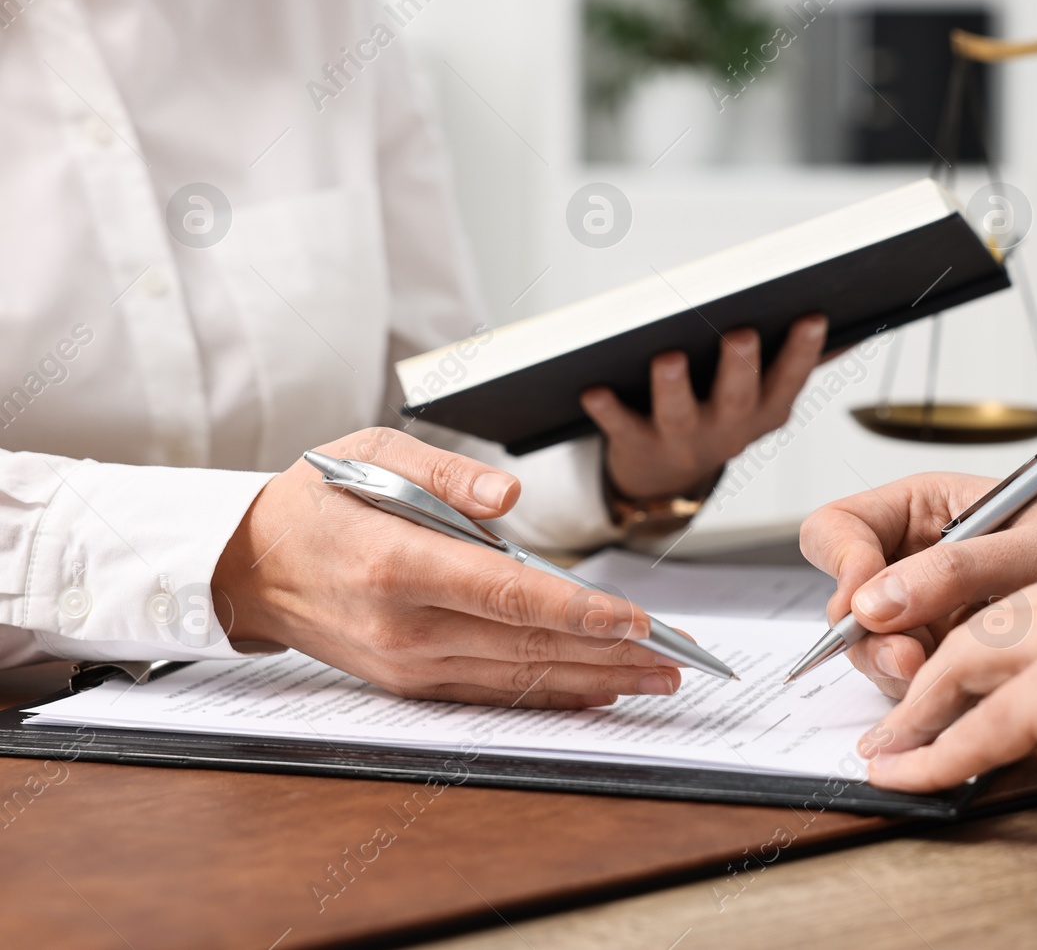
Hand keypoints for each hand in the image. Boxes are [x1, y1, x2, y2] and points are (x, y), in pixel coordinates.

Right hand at [214, 428, 680, 706]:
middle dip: (611, 655)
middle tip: (676, 657)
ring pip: (519, 679)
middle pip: (528, 646)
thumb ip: (449, 475)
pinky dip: (549, 693)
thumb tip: (511, 500)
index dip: (582, 613)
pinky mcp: (407, 684)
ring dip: (594, 681)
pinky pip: (492, 694)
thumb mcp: (374, 454)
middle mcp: (403, 627)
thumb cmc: (317, 500)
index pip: (510, 597)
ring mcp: (405, 665)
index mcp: (398, 565)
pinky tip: (594, 689)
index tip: (639, 621)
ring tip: (653, 677)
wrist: (249, 565)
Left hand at [581, 316, 827, 500]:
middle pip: (737, 398)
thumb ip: (806, 360)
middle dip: (740, 367)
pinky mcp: (637, 443)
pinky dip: (608, 410)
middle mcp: (728, 429)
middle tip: (740, 333)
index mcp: (764, 411)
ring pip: (678, 414)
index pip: (788, 380)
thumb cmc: (720, 413)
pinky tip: (593, 389)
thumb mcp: (769, 393)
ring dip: (673, 387)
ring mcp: (683, 439)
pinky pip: (621, 427)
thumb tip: (857, 327)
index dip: (801, 351)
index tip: (812, 315)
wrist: (665, 472)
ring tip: (667, 357)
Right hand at [800, 471, 1036, 696]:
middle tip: (910, 659)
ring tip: (944, 674)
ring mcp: (933, 610)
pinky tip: (961, 698)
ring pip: (872, 647)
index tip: (864, 602)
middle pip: (848, 599)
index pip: (840, 528)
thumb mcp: (1032, 548)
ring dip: (896, 669)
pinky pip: (912, 680)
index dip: (842, 564)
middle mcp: (919, 558)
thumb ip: (953, 568)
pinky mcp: (954, 655)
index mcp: (926, 507)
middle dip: (870, 634)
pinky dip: (926, 694)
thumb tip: (872, 600)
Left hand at [860, 536, 1036, 807]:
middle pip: (985, 617)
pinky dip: (932, 757)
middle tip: (903, 698)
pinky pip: (975, 730)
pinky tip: (906, 777)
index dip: (998, 627)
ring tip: (888, 744)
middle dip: (934, 661)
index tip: (973, 655)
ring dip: (917, 710)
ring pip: (962, 664)